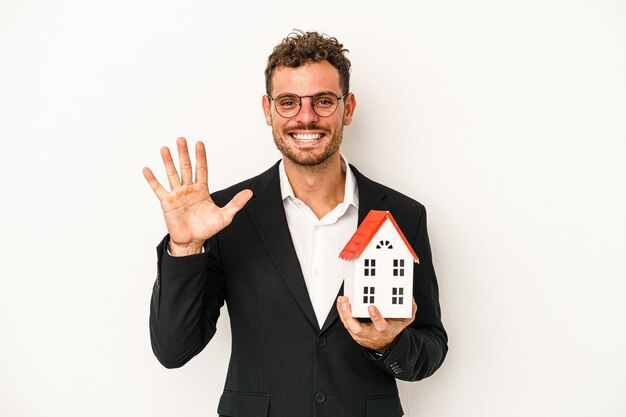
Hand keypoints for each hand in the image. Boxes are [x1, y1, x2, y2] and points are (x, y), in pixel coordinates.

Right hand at [143, 137, 252, 255]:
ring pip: (171, 174)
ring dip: (168, 161)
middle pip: (185, 167)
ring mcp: (177, 194)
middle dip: (183, 153)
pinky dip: (152, 179)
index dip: (200, 157)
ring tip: (164, 149)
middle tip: (181, 139)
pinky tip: (147, 169)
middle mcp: (188, 189)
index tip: (199, 143)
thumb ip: (236, 203)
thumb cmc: (207, 228)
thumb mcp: (225, 216)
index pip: (201, 169)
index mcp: (202, 189)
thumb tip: (249, 193)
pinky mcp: (167, 203)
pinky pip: (158, 189)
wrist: (192, 241)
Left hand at [336, 296, 417, 351]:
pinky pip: (346, 323)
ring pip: (349, 326)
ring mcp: (362, 334)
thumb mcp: (406, 320)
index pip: (380, 326)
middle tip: (347, 303)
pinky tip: (341, 303)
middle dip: (350, 316)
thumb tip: (409, 298)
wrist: (386, 342)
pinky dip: (342, 313)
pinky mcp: (354, 332)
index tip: (371, 307)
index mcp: (385, 330)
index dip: (376, 317)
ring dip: (343, 313)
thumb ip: (410, 309)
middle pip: (358, 329)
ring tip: (342, 300)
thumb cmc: (393, 328)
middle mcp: (372, 334)